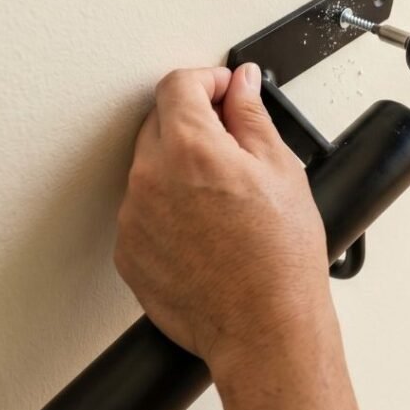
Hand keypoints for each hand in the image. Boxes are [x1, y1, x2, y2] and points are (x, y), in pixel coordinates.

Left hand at [115, 64, 329, 380]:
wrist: (264, 328)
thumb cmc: (280, 260)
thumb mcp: (281, 170)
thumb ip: (251, 115)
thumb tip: (241, 85)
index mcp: (190, 148)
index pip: (178, 85)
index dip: (207, 81)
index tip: (225, 91)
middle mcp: (150, 178)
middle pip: (159, 122)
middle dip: (194, 123)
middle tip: (234, 147)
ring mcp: (133, 218)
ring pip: (150, 167)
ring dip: (180, 166)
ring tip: (224, 199)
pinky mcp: (129, 252)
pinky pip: (143, 210)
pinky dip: (168, 207)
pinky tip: (207, 227)